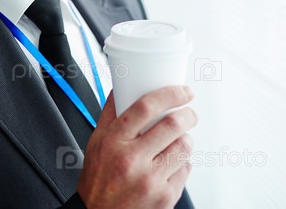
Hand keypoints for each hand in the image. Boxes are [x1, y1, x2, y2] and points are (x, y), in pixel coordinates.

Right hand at [76, 86, 196, 208]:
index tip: (182, 91)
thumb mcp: (96, 142)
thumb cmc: (98, 179)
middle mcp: (131, 160)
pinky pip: (186, 169)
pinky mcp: (164, 197)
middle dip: (188, 114)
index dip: (169, 94)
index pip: (145, 107)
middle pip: (172, 125)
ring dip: (186, 138)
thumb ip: (110, 113)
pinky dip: (183, 162)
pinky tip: (171, 163)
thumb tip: (121, 87)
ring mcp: (150, 180)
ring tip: (178, 140)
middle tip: (189, 114)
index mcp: (113, 141)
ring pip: (184, 146)